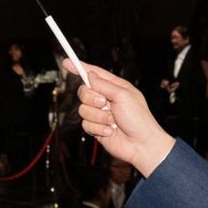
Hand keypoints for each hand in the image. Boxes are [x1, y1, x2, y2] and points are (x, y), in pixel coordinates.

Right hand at [71, 61, 174, 177]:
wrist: (141, 144)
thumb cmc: (139, 119)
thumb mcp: (123, 95)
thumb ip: (104, 85)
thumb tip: (90, 75)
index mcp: (115, 87)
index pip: (94, 74)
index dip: (79, 67)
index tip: (66, 62)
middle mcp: (106, 99)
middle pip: (84, 91)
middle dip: (92, 98)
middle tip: (105, 103)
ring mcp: (100, 114)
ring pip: (83, 109)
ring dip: (98, 116)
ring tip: (112, 121)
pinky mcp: (96, 128)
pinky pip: (85, 124)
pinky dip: (98, 128)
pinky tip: (110, 131)